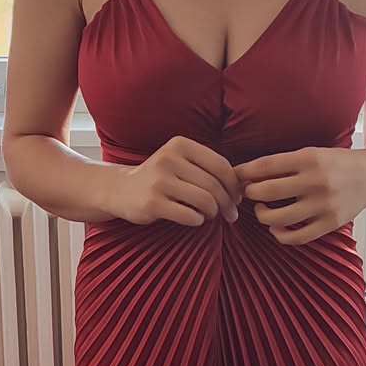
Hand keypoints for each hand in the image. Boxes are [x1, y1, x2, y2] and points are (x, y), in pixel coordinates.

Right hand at [112, 136, 242, 227]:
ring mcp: (159, 181)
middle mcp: (169, 159)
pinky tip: (195, 219)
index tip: (236, 198)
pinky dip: (198, 220)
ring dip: (213, 213)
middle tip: (230, 215)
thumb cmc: (161, 178)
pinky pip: (189, 215)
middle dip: (227, 203)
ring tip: (211, 216)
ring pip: (204, 200)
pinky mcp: (152, 203)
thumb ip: (207, 167)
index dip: (234, 185)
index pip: (220, 165)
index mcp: (180, 144)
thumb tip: (245, 183)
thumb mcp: (181, 162)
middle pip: (214, 185)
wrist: (121, 190)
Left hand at [235, 147, 365, 244]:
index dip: (243, 172)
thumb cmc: (334, 164)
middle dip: (249, 193)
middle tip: (248, 192)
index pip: (265, 165)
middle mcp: (315, 181)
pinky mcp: (330, 223)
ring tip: (261, 209)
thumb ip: (282, 163)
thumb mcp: (311, 154)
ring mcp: (323, 204)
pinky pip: (295, 237)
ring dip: (261, 215)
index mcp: (308, 158)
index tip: (234, 176)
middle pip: (266, 191)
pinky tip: (276, 227)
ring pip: (277, 218)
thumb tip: (245, 174)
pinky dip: (279, 234)